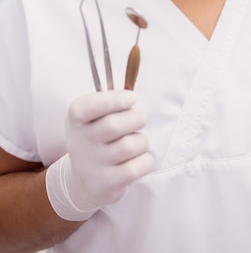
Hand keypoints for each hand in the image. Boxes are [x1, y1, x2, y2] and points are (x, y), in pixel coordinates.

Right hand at [46, 90, 153, 220]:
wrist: (82, 180)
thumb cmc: (95, 137)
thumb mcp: (92, 115)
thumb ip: (109, 101)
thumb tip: (131, 95)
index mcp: (76, 118)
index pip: (91, 106)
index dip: (115, 100)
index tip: (132, 98)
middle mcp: (80, 141)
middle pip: (115, 125)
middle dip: (137, 117)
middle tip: (140, 118)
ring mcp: (93, 165)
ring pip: (131, 146)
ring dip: (142, 141)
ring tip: (136, 142)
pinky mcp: (107, 184)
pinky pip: (139, 166)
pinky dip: (146, 160)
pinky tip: (137, 159)